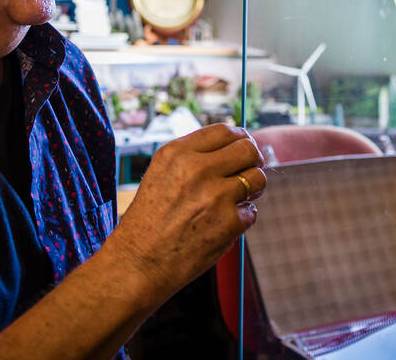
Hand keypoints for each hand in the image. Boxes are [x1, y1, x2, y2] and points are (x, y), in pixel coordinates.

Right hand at [108, 124, 265, 304]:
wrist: (138, 264)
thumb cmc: (148, 221)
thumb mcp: (160, 175)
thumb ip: (193, 157)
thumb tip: (234, 145)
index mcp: (177, 153)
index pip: (225, 131)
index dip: (240, 138)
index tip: (242, 147)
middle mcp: (197, 169)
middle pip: (248, 149)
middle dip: (253, 159)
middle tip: (248, 171)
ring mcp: (215, 196)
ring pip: (257, 178)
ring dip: (253, 189)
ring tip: (237, 199)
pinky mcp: (229, 223)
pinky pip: (251, 212)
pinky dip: (241, 219)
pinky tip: (221, 225)